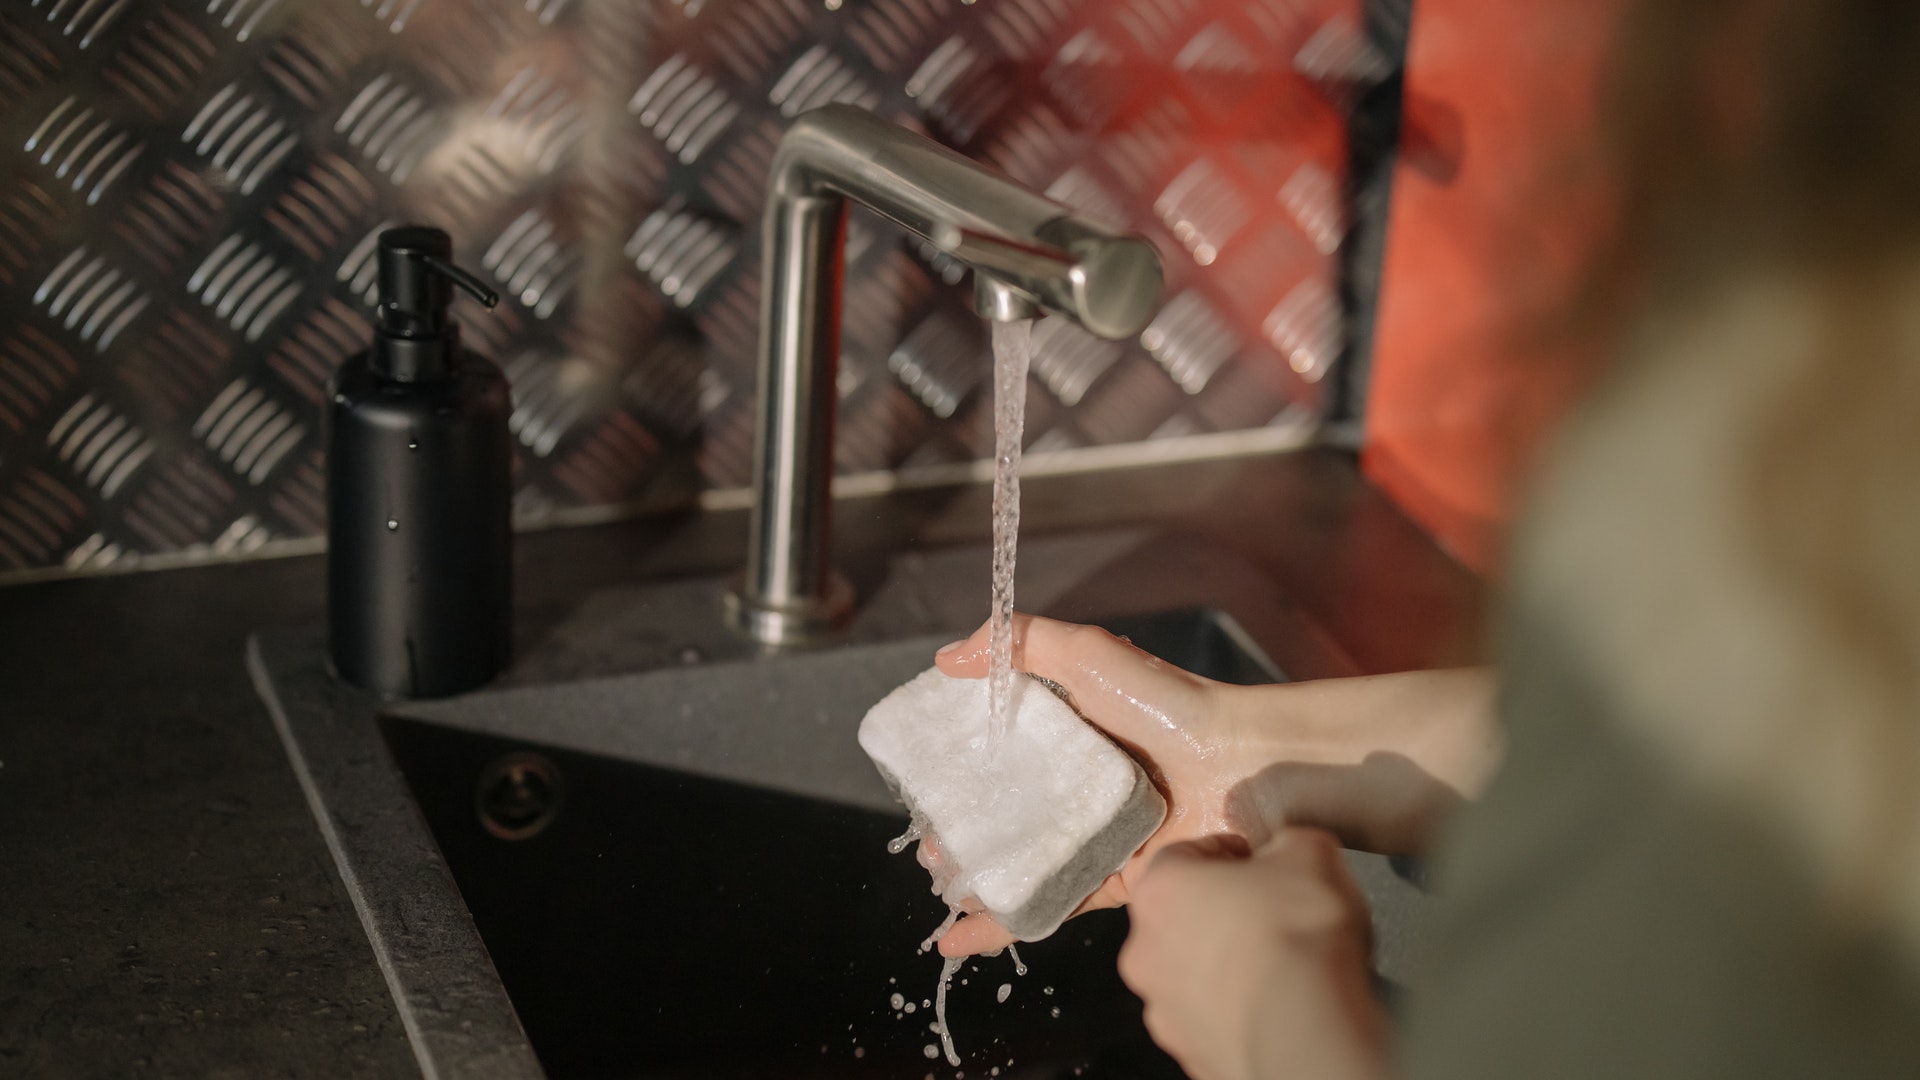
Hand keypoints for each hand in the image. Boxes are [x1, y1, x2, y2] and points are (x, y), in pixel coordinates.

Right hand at [931, 614, 1256, 954]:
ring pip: (1020, 863)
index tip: (917, 779)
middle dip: (958, 832)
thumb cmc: (1169, 705)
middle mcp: (1078, 786)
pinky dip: (1002, 924)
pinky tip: (957, 936)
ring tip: (940, 883)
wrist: (1245, 768)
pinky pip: (1049, 904)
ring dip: (974, 878)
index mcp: (1068, 732)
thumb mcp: (1088, 654)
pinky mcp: (1111, 880)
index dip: (957, 767)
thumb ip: (1019, 642)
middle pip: (1004, 813)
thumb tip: (946, 657)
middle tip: (926, 844)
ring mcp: (1092, 835)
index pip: (998, 752)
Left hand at [1119, 829, 1388, 1079]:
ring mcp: (1161, 1007)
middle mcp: (1143, 949)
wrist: (1305, 1029)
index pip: (1184, 855)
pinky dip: (1236, 1010)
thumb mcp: (1309, 851)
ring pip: (1191, 973)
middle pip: (1180, 917)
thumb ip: (1288, 843)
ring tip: (1278, 965)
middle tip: (1270, 915)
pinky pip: (1211, 1019)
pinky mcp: (1188, 1052)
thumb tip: (1288, 852)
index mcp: (1158, 889)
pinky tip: (1275, 1004)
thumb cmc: (1296, 933)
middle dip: (1221, 912)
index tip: (1259, 863)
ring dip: (1224, 965)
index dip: (1228, 854)